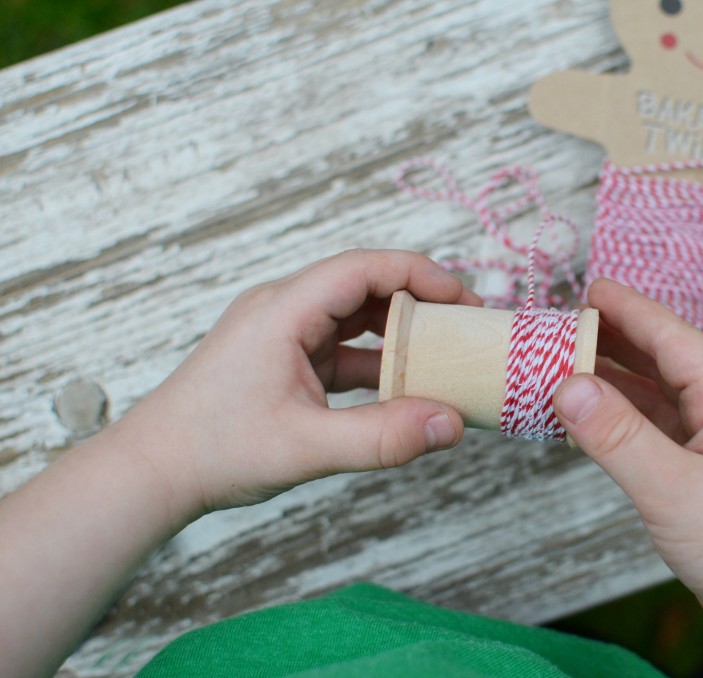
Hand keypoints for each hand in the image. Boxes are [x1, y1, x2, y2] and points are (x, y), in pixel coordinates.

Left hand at [121, 249, 477, 518]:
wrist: (153, 472)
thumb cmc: (214, 451)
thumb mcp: (307, 447)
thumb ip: (383, 437)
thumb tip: (450, 424)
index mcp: (282, 311)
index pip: (362, 268)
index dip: (419, 274)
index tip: (463, 298)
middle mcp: (283, 310)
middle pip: (364, 287)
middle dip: (418, 304)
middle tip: (465, 328)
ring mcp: (283, 335)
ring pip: (355, 320)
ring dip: (399, 337)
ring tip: (444, 358)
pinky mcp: (284, 360)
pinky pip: (342, 350)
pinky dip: (376, 365)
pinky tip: (405, 390)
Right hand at [554, 280, 702, 675]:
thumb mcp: (672, 487)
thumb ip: (617, 436)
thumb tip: (567, 386)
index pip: (674, 339)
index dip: (631, 311)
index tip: (591, 289)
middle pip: (666, 364)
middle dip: (618, 341)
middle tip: (568, 324)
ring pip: (660, 401)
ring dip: (617, 384)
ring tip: (570, 368)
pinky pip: (658, 435)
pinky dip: (624, 424)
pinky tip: (596, 424)